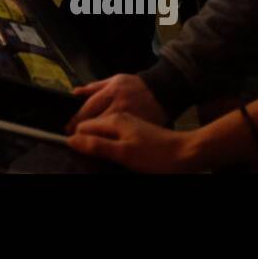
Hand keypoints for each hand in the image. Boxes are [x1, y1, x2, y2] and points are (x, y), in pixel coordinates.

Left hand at [65, 74, 166, 133]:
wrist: (162, 90)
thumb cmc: (135, 85)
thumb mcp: (114, 80)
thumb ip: (93, 87)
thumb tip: (74, 93)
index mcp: (111, 92)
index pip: (88, 108)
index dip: (76, 120)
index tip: (68, 129)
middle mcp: (119, 104)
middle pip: (96, 122)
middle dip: (85, 130)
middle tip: (76, 137)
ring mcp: (130, 117)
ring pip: (109, 132)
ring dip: (97, 137)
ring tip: (89, 140)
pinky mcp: (139, 126)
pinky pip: (124, 135)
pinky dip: (114, 140)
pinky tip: (109, 142)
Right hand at [68, 112, 197, 172]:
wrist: (187, 149)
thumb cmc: (156, 154)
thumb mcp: (125, 153)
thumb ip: (97, 145)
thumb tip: (71, 140)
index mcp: (113, 117)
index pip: (83, 124)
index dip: (75, 137)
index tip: (70, 148)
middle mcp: (116, 107)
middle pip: (88, 115)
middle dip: (79, 127)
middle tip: (73, 142)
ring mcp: (125, 108)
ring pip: (97, 109)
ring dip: (87, 118)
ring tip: (78, 128)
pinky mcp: (133, 113)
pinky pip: (107, 104)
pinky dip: (97, 106)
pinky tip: (95, 110)